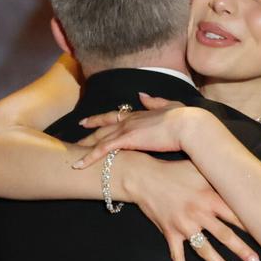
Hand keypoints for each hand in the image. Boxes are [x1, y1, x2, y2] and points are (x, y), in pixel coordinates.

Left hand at [71, 93, 204, 168]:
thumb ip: (155, 101)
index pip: (116, 115)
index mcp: (140, 113)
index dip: (102, 118)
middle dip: (90, 129)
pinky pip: (102, 150)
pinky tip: (77, 165)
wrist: (189, 125)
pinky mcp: (126, 139)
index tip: (90, 120)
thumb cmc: (186, 119)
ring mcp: (126, 128)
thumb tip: (142, 95)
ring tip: (71, 155)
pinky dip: (88, 157)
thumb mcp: (171, 106)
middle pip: (103, 125)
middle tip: (76, 134)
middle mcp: (129, 119)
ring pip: (99, 138)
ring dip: (85, 146)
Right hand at [124, 157, 259, 260]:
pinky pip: (177, 255)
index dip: (252, 226)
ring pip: (205, 250)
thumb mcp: (200, 167)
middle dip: (243, 251)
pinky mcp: (170, 232)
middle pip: (225, 236)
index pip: (236, 215)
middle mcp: (199, 214)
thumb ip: (219, 175)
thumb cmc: (175, 169)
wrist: (144, 176)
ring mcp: (184, 225)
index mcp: (210, 197)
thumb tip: (242, 176)